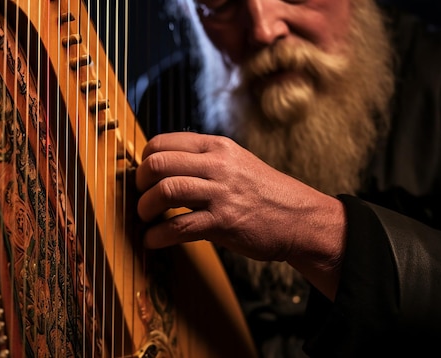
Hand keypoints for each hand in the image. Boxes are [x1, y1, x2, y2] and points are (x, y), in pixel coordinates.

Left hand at [135, 132, 345, 278]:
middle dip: (140, 182)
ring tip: (145, 217)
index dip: (145, 158)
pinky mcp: (223, 223)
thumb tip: (163, 166)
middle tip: (141, 195)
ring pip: (165, 191)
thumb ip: (203, 160)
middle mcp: (218, 165)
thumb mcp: (236, 162)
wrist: (300, 218)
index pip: (164, 142)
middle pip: (159, 163)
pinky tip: (152, 240)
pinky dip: (157, 236)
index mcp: (217, 146)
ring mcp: (221, 193)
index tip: (143, 174)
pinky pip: (178, 227)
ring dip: (145, 207)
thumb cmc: (263, 192)